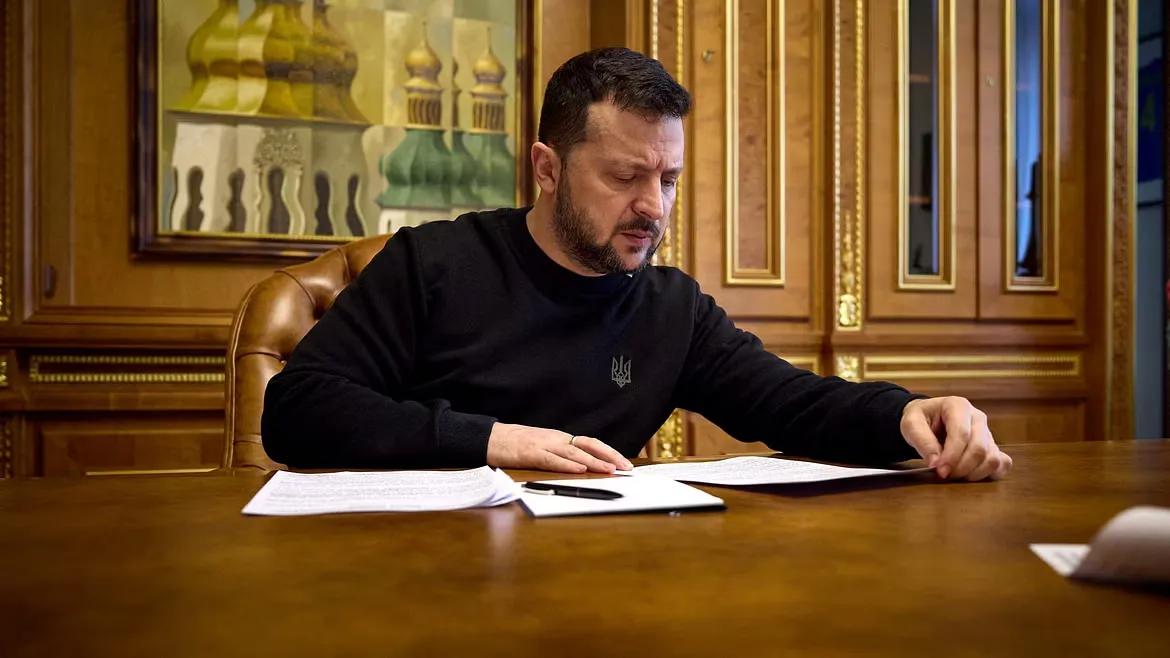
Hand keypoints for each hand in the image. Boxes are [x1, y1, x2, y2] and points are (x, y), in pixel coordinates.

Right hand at [486, 422, 633, 473]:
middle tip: (625, 467)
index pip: (590, 443)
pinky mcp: (530, 454)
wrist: (491, 438)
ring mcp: (543, 445)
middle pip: (588, 444)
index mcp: (560, 438)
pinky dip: (567, 465)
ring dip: (593, 462)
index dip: (609, 452)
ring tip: (609, 469)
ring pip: (573, 453)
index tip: (624, 462)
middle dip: (609, 455)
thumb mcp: (543, 448)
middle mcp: (556, 439)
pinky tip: (579, 470)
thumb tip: (583, 468)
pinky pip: (552, 459)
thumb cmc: (517, 445)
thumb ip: (561, 455)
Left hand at [899, 397, 1012, 480]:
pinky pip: (1003, 463)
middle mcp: (978, 417)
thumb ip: (922, 441)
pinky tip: (972, 475)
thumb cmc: (920, 420)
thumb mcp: (911, 424)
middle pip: (979, 448)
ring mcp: (988, 432)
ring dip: (974, 473)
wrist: (928, 420)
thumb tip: (935, 464)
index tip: (940, 471)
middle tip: (945, 475)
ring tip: (955, 475)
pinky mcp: (993, 447)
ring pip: (992, 458)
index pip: (962, 433)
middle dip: (961, 467)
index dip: (952, 456)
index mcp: (958, 406)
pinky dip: (991, 473)